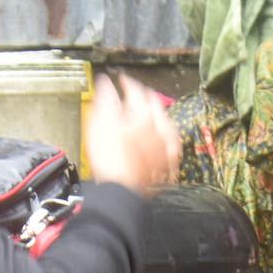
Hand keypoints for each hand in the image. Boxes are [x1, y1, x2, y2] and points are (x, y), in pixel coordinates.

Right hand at [83, 74, 181, 193]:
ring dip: (158, 116)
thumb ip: (105, 100)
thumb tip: (106, 83)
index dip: (127, 83)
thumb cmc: (110, 161)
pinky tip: (165, 139)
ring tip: (152, 114)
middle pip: (155, 106)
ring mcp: (166, 148)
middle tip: (136, 93)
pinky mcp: (168, 165)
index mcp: (144, 116)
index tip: (122, 80)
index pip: (137, 91)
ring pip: (167, 124)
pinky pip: (172, 146)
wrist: (122, 192)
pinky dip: (166, 138)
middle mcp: (160, 129)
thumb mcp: (100, 125)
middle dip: (145, 97)